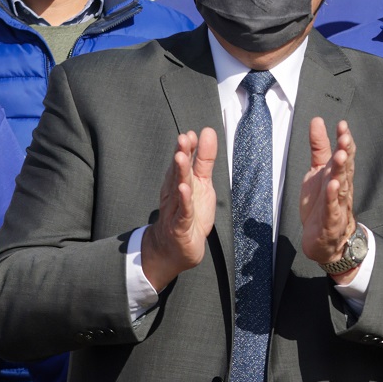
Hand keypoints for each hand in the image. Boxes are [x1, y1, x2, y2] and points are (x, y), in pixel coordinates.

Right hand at [141, 128, 217, 288]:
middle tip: (183, 138)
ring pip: (178, 189)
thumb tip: (207, 132)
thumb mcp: (202, 184)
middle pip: (178, 172)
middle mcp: (175, 193)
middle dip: (180, 155)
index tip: (192, 134)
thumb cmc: (189, 214)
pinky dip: (183, 201)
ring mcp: (176, 209)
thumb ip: (204, 160)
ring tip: (181, 158)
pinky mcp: (180, 226)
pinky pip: (182, 212)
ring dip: (180, 173)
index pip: (183, 162)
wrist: (174, 249)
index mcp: (180, 181)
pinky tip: (184, 189)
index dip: (188, 148)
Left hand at [299, 119, 356, 276]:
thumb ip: (319, 148)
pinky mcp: (330, 221)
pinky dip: (332, 197)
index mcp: (338, 175)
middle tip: (344, 138)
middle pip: (345, 169)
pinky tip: (332, 186)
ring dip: (341, 172)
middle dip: (345, 153)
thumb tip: (318, 120)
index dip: (344, 141)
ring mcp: (337, 205)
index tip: (342, 125)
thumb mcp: (317, 172)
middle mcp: (341, 188)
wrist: (324, 242)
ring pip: (341, 186)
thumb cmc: (322, 204)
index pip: (345, 155)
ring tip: (339, 157)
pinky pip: (332, 208)